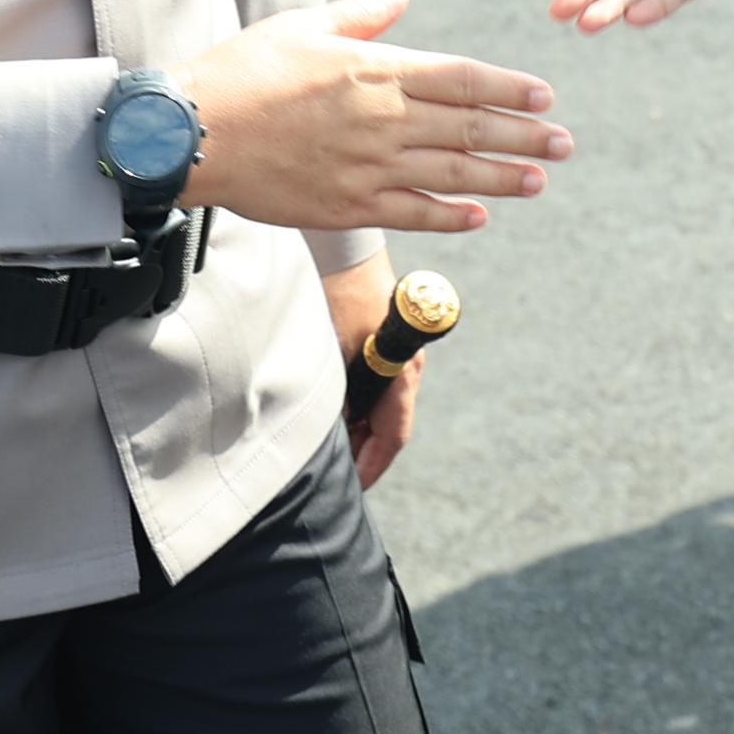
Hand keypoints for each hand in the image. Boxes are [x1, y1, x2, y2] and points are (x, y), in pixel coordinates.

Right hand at [182, 0, 567, 235]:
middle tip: (563, 143)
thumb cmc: (244, 71)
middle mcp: (383, 119)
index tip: (545, 96)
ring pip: (452, 173)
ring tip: (538, 180)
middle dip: (523, 135)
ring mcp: (369, 166)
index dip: (510, 88)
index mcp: (376, 70)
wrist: (195, 132)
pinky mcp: (348, 204)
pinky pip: (413, 213)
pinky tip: (479, 214)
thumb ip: (360, 15)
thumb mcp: (303, 26)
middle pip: (470, 127)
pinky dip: (450, 215)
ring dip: (501, 177)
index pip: (462, 78)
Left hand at [321, 253, 419, 489]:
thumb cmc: (339, 294)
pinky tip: (333, 413)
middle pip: (388, 425)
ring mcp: (397, 355)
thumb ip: (341, 393)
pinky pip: (374, 387)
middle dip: (362, 451)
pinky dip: (356, 406)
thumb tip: (335, 429)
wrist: (344, 247)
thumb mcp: (335, 348)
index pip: (394, 435)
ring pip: (380, 407)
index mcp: (402, 371)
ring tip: (326, 447)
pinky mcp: (383, 344)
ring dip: (357, 428)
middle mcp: (407, 366)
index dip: (373, 465)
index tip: (355, 486)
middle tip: (332, 471)